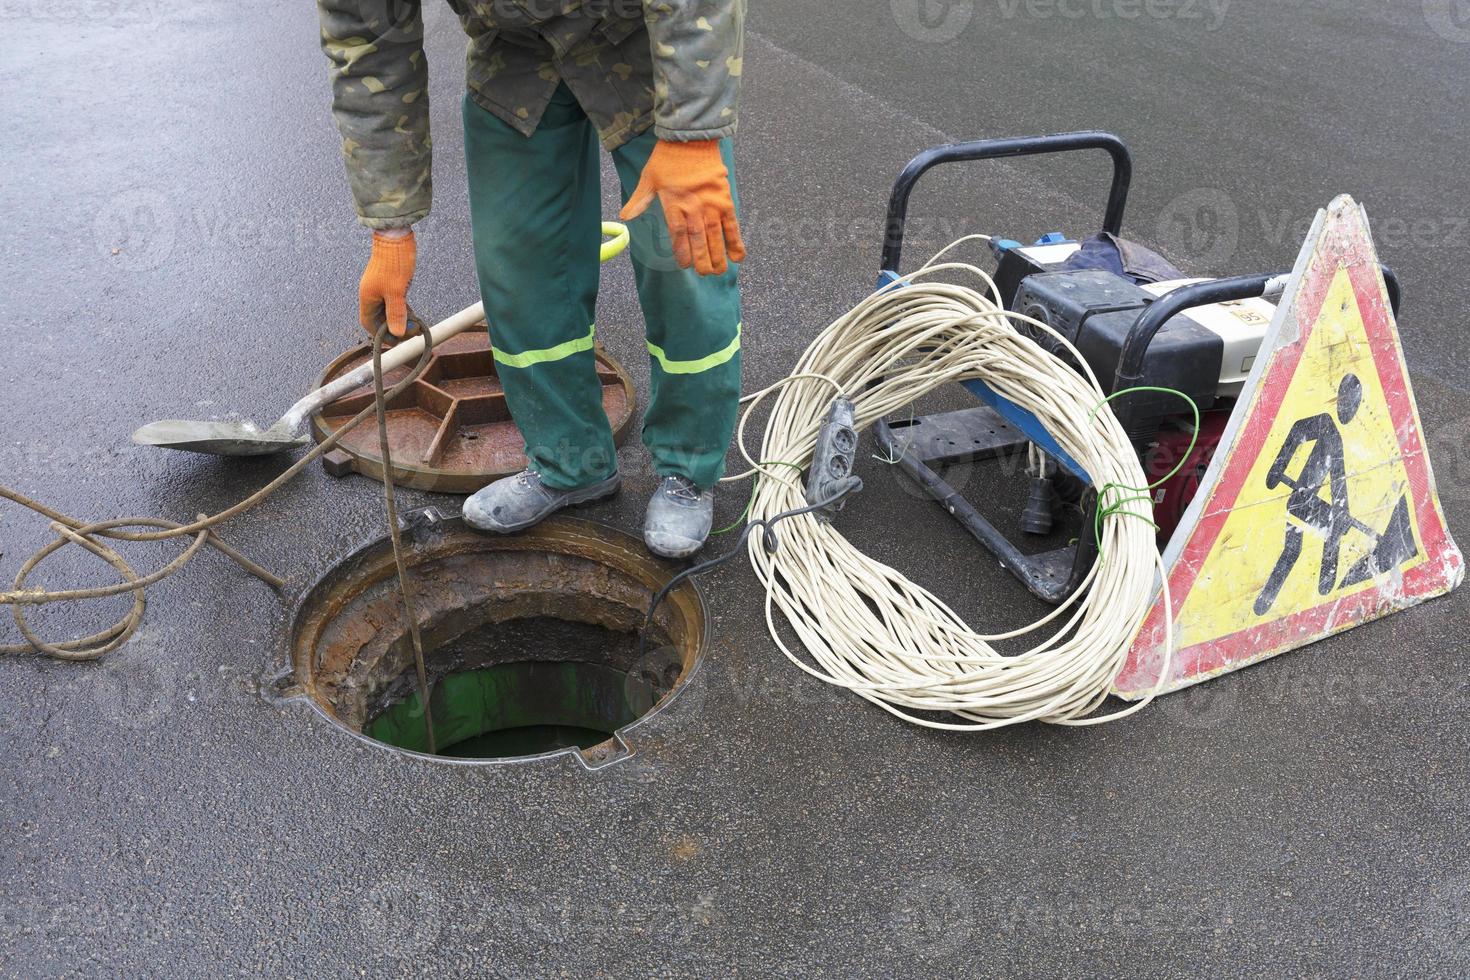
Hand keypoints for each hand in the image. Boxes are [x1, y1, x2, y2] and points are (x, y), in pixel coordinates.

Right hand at [359, 227, 415, 337]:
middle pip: (379, 319)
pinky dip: (403, 309)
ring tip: (415, 324)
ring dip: (400, 319)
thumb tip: (397, 333)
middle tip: (411, 332)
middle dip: (394, 328)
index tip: (396, 341)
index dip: (381, 335)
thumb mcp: (396, 291)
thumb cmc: (394, 262)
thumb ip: (396, 313)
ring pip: (388, 311)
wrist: (396, 237)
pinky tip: (413, 313)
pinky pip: (394, 302)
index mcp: (367, 297)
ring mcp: (380, 288)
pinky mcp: (389, 283)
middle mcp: (371, 294)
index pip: (369, 324)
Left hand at [619, 140, 744, 275]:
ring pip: (715, 237)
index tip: (685, 265)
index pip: (678, 235)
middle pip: (698, 240)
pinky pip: (732, 225)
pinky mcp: (726, 200)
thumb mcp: (649, 178)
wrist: (691, 138)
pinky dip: (736, 241)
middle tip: (704, 274)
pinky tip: (738, 256)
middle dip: (702, 260)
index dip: (682, 252)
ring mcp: (712, 205)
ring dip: (719, 256)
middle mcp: (693, 208)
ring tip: (719, 271)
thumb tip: (624, 217)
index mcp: (673, 205)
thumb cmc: (667, 158)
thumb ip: (639, 199)